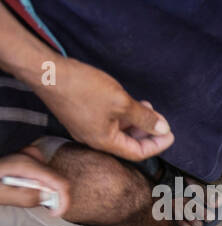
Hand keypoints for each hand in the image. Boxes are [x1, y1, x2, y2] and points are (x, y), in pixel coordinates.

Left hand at [0, 148, 69, 215]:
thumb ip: (27, 197)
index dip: (64, 201)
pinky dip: (38, 184)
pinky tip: (22, 185)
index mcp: (27, 165)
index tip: (55, 213)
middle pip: (57, 181)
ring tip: (21, 194)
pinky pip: (43, 173)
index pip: (61, 183)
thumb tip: (48, 198)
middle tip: (35, 205)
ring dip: (43, 191)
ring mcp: (30, 154)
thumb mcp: (2, 195)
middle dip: (52, 197)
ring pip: (50, 178)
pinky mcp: (28, 156)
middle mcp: (31, 156)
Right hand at [34, 57, 172, 160]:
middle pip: (128, 143)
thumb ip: (144, 118)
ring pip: (118, 131)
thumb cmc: (82, 87)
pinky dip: (122, 115)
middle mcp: (93, 139)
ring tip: (147, 106)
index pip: (137, 153)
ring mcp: (85, 128)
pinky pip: (107, 121)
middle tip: (161, 120)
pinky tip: (129, 102)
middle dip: (147, 132)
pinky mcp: (80, 116)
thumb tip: (163, 129)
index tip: (171, 134)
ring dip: (135, 121)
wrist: (47, 72)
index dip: (157, 144)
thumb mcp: (121, 102)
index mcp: (104, 142)